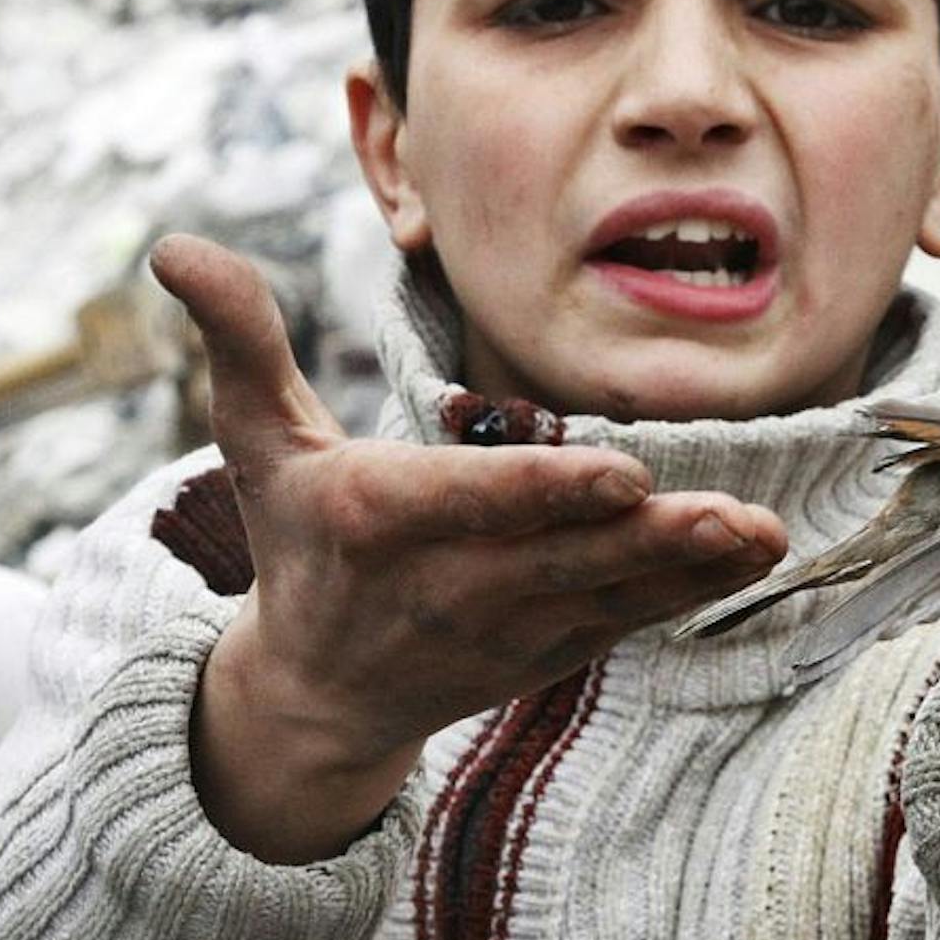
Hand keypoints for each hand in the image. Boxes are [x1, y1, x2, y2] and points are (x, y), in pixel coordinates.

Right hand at [153, 235, 785, 863]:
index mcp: (378, 523)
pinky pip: (631, 617)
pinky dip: (694, 588)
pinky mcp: (555, 649)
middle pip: (563, 556)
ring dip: (691, 564)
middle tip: (731, 513)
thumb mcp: (256, 445)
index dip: (544, 493)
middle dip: (649, 538)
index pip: (470, 504)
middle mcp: (451, 585)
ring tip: (762, 535)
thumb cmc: (298, 541)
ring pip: (612, 593)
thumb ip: (241, 344)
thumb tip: (176, 245)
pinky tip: (758, 552)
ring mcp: (510, 628)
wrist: (319, 694)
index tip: (621, 476)